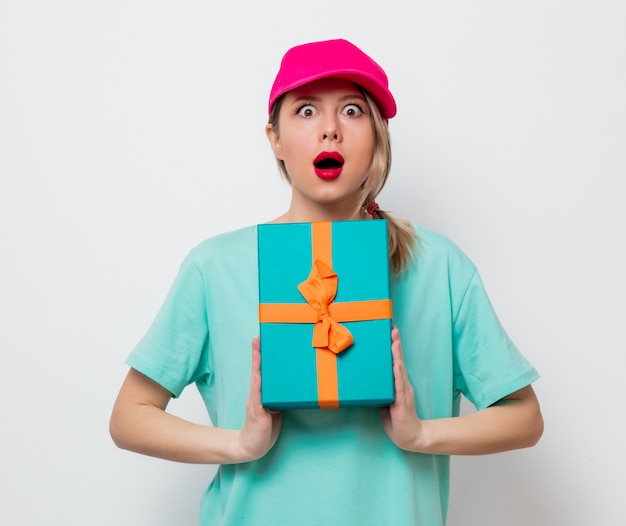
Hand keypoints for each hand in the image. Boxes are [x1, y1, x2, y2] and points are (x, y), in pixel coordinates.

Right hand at [236, 338, 282, 460]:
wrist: (250, 447)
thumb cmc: (264, 429)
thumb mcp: (275, 410)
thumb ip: (279, 399)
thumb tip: (292, 387)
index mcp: (260, 394)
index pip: (260, 372)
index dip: (260, 357)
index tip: (260, 340)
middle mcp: (256, 396)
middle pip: (256, 371)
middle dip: (257, 354)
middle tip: (257, 338)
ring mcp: (256, 404)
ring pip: (256, 381)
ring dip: (256, 365)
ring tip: (257, 351)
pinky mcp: (258, 414)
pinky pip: (257, 398)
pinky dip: (257, 386)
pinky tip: (257, 376)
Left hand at [380, 326, 423, 450]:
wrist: (412, 438)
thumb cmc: (397, 420)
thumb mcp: (384, 402)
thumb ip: (379, 391)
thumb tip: (365, 380)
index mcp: (398, 384)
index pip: (395, 362)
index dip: (393, 348)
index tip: (390, 332)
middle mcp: (402, 385)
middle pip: (398, 362)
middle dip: (395, 345)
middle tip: (393, 330)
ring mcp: (404, 393)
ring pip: (400, 371)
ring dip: (397, 356)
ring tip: (394, 342)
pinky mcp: (402, 404)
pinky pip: (399, 388)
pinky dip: (398, 376)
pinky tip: (396, 366)